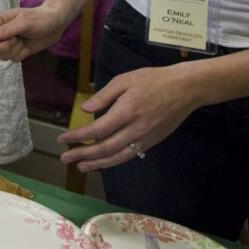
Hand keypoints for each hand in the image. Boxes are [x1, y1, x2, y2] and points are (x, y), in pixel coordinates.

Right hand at [0, 3, 72, 61]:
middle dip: (1, 47)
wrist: (55, 24)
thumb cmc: (38, 19)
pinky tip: (26, 46)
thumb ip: (4, 30)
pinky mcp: (14, 51)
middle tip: (15, 39)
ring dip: (13, 50)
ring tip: (23, 39)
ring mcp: (5, 43)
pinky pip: (10, 59)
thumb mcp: (22, 22)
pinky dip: (20, 54)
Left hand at [59, 64, 199, 171]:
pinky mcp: (152, 142)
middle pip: (105, 148)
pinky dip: (114, 161)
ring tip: (81, 167)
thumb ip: (104, 96)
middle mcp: (135, 129)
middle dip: (83, 155)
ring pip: (118, 156)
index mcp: (126, 111)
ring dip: (98, 163)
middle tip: (65, 159)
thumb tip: (85, 109)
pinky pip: (130, 155)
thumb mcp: (125, 80)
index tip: (63, 139)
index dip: (78, 137)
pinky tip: (103, 162)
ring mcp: (145, 138)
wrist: (186, 89)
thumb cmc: (153, 80)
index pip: (97, 130)